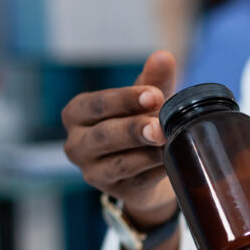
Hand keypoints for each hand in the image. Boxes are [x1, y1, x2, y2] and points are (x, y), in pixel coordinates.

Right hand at [62, 51, 177, 227]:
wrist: (146, 170)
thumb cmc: (139, 124)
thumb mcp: (144, 101)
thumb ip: (152, 80)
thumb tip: (164, 56)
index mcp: (77, 114)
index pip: (97, 105)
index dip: (125, 100)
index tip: (155, 95)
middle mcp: (77, 144)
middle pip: (105, 135)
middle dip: (134, 129)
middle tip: (159, 125)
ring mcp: (93, 172)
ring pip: (120, 162)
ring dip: (146, 152)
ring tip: (168, 142)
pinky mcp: (115, 192)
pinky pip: (137, 181)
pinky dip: (156, 171)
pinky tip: (173, 161)